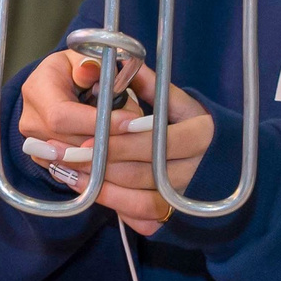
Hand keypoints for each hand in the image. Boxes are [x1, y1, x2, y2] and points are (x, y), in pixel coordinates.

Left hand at [14, 52, 214, 235]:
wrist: (213, 155)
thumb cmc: (188, 120)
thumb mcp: (174, 98)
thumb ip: (147, 83)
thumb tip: (117, 63)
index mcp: (202, 135)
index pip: (158, 142)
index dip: (122, 142)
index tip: (89, 137)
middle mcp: (198, 170)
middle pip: (144, 173)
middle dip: (102, 164)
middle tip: (66, 154)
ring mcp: (184, 195)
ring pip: (140, 201)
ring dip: (101, 188)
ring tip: (68, 172)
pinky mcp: (172, 212)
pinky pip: (141, 218)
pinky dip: (113, 205)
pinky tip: (87, 189)